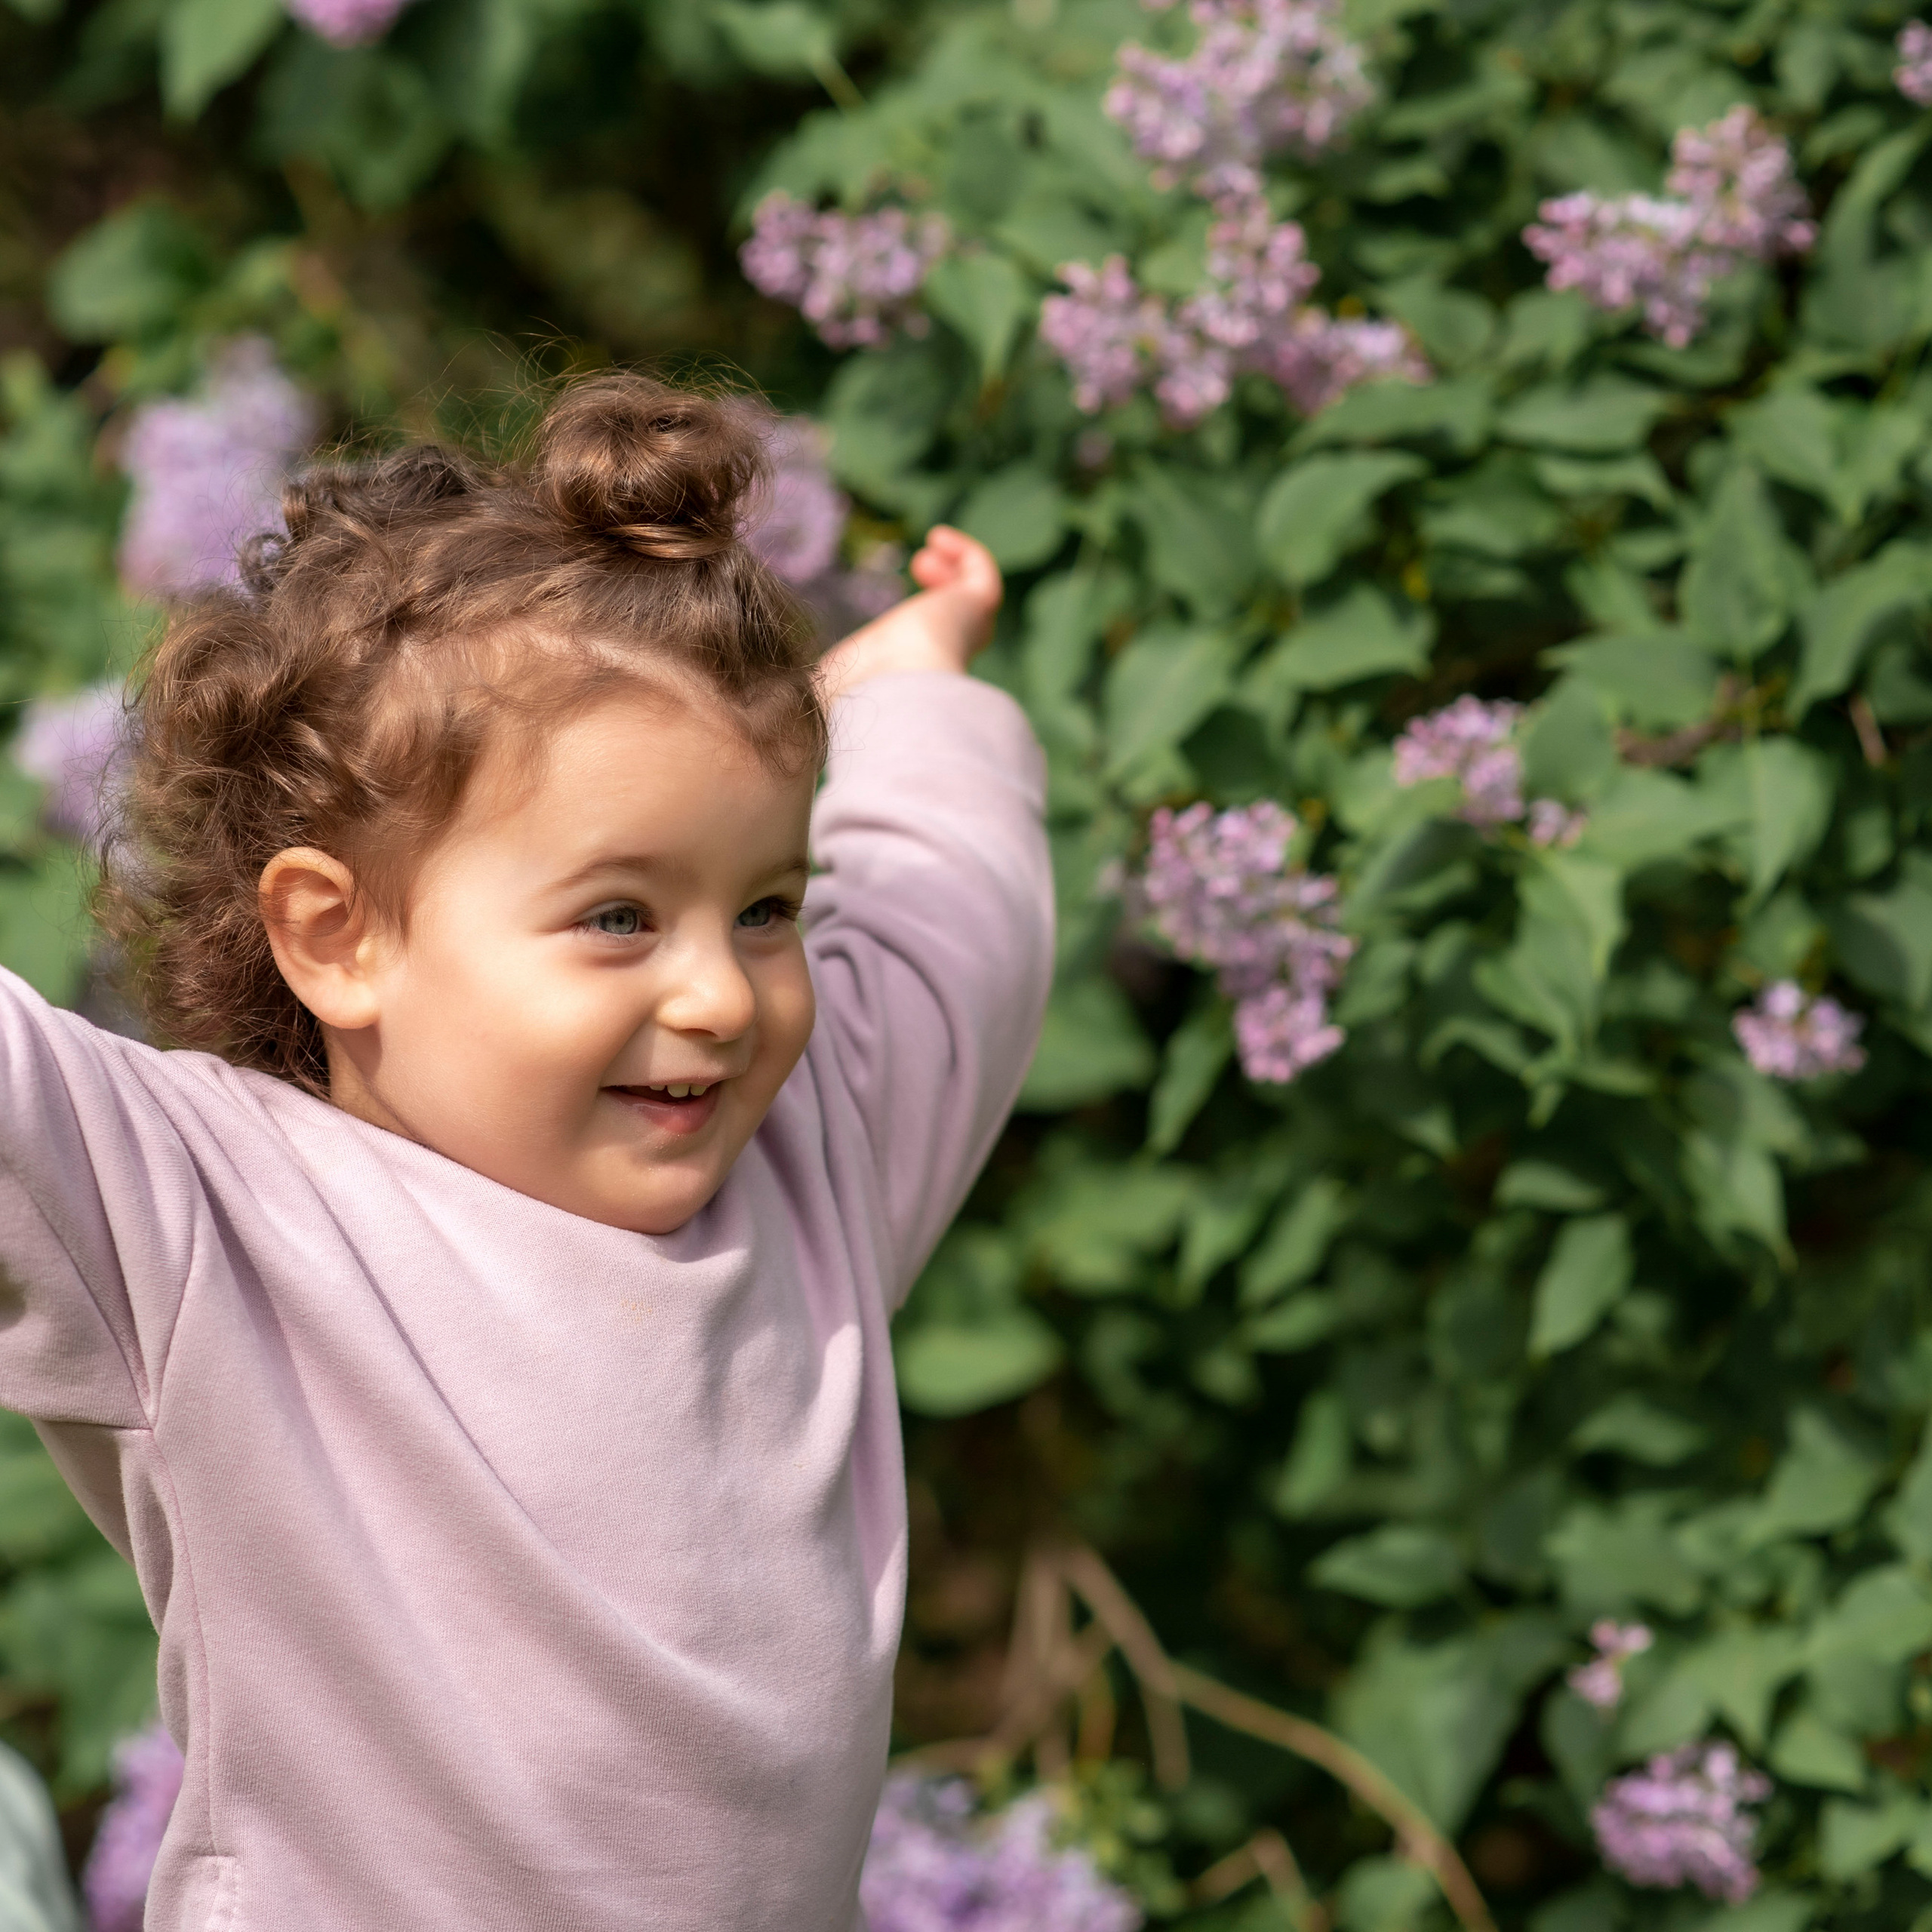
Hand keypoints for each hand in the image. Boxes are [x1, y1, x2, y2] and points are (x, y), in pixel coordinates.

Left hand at [815, 527, 1002, 705]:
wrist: (893, 690)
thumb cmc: (858, 687)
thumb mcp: (836, 672)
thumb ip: (834, 666)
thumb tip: (808, 672)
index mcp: (917, 673)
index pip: (928, 647)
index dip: (920, 620)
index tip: (898, 606)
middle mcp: (950, 654)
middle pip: (959, 620)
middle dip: (943, 588)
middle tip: (921, 564)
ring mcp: (969, 629)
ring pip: (972, 594)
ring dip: (952, 568)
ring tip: (927, 550)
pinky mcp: (980, 605)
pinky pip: (981, 571)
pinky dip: (964, 551)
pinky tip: (937, 536)